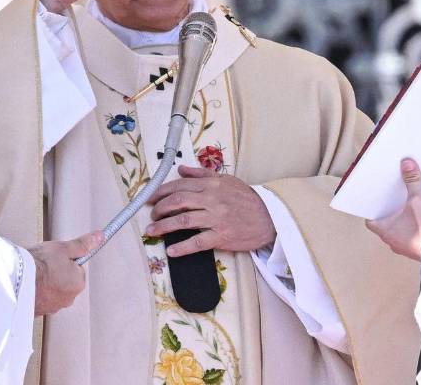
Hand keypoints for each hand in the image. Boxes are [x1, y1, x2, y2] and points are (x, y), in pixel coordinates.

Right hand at [28, 230, 103, 315]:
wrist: (16, 281)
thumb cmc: (39, 266)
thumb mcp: (64, 248)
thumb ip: (82, 244)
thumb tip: (98, 238)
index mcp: (77, 283)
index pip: (76, 269)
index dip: (65, 260)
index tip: (56, 258)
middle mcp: (67, 299)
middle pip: (64, 281)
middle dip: (55, 273)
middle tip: (44, 265)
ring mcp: (51, 307)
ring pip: (51, 291)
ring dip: (45, 284)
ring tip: (34, 274)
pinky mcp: (37, 312)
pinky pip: (39, 299)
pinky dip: (35, 292)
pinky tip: (28, 284)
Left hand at [145, 165, 275, 256]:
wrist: (270, 217)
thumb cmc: (247, 199)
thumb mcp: (226, 180)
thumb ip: (202, 174)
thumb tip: (181, 169)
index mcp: (212, 184)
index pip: (180, 185)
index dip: (161, 192)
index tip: (150, 198)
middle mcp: (212, 199)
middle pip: (177, 201)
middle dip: (159, 208)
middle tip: (151, 214)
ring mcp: (216, 218)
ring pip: (183, 220)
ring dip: (163, 226)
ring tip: (152, 230)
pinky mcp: (222, 236)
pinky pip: (197, 242)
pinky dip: (182, 247)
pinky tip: (171, 251)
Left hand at [365, 158, 420, 260]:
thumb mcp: (418, 201)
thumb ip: (412, 182)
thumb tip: (407, 165)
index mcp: (385, 231)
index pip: (370, 221)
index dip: (372, 210)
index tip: (375, 202)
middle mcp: (392, 241)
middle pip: (385, 225)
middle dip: (390, 213)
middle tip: (394, 201)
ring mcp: (405, 248)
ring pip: (398, 232)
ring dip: (402, 222)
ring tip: (409, 210)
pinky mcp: (417, 250)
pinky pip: (411, 238)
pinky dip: (413, 229)